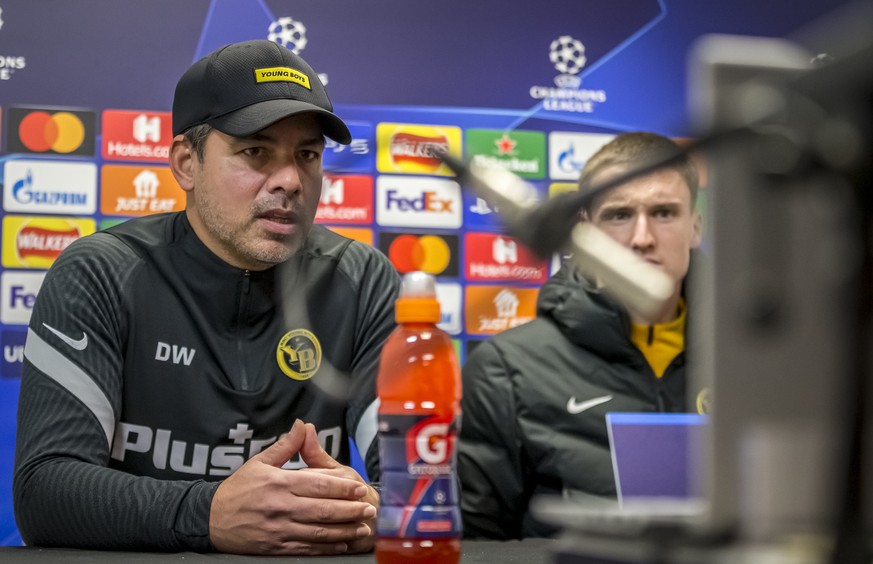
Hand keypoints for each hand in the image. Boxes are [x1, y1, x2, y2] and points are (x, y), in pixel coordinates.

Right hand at [208, 419, 375, 554]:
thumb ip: (286, 446)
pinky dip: (326, 548)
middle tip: (369, 508)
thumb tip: (302, 425)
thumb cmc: (237, 490)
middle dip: (350, 510)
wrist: (210, 519)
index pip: (318, 484)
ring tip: (362, 527)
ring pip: (318, 531)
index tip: (359, 487)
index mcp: (279, 483)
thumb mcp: (259, 462)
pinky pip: (306, 548)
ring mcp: (279, 529)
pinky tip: (341, 545)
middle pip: (323, 509)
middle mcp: (281, 507)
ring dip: (344, 531)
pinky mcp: (276, 547)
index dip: (342, 487)